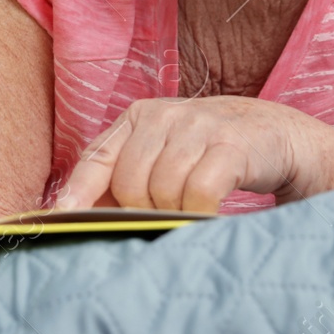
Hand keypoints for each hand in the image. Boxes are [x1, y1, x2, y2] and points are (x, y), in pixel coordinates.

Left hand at [55, 97, 301, 212]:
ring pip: (163, 190)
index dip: (77, 192)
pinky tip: (208, 212)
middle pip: (129, 183)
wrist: (275, 135)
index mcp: (138, 116)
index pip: (97, 157)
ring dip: (176, 212)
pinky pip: (199, 192)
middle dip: (143, 210)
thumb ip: (124, 178)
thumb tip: (75, 215)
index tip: (58, 219)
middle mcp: (163, 114)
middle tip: (167, 211)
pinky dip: (200, 211)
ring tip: (191, 208)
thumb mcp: (164, 154)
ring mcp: (198, 125)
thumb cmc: (209, 153)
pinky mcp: (230, 143)